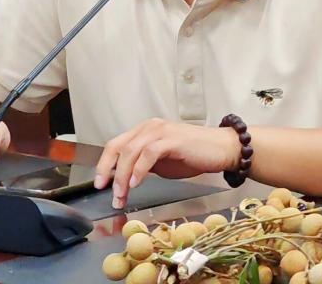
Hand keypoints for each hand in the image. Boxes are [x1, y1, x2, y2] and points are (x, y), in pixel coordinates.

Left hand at [94, 118, 239, 208]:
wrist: (222, 149)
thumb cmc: (194, 155)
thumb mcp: (162, 161)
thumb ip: (144, 165)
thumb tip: (124, 179)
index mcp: (145, 131)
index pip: (116, 144)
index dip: (104, 164)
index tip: (99, 184)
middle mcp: (149, 127)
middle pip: (118, 147)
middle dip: (109, 171)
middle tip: (108, 193)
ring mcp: (161, 131)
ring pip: (131, 151)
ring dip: (122, 176)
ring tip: (121, 195)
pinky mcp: (172, 139)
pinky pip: (149, 153)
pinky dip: (139, 169)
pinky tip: (136, 183)